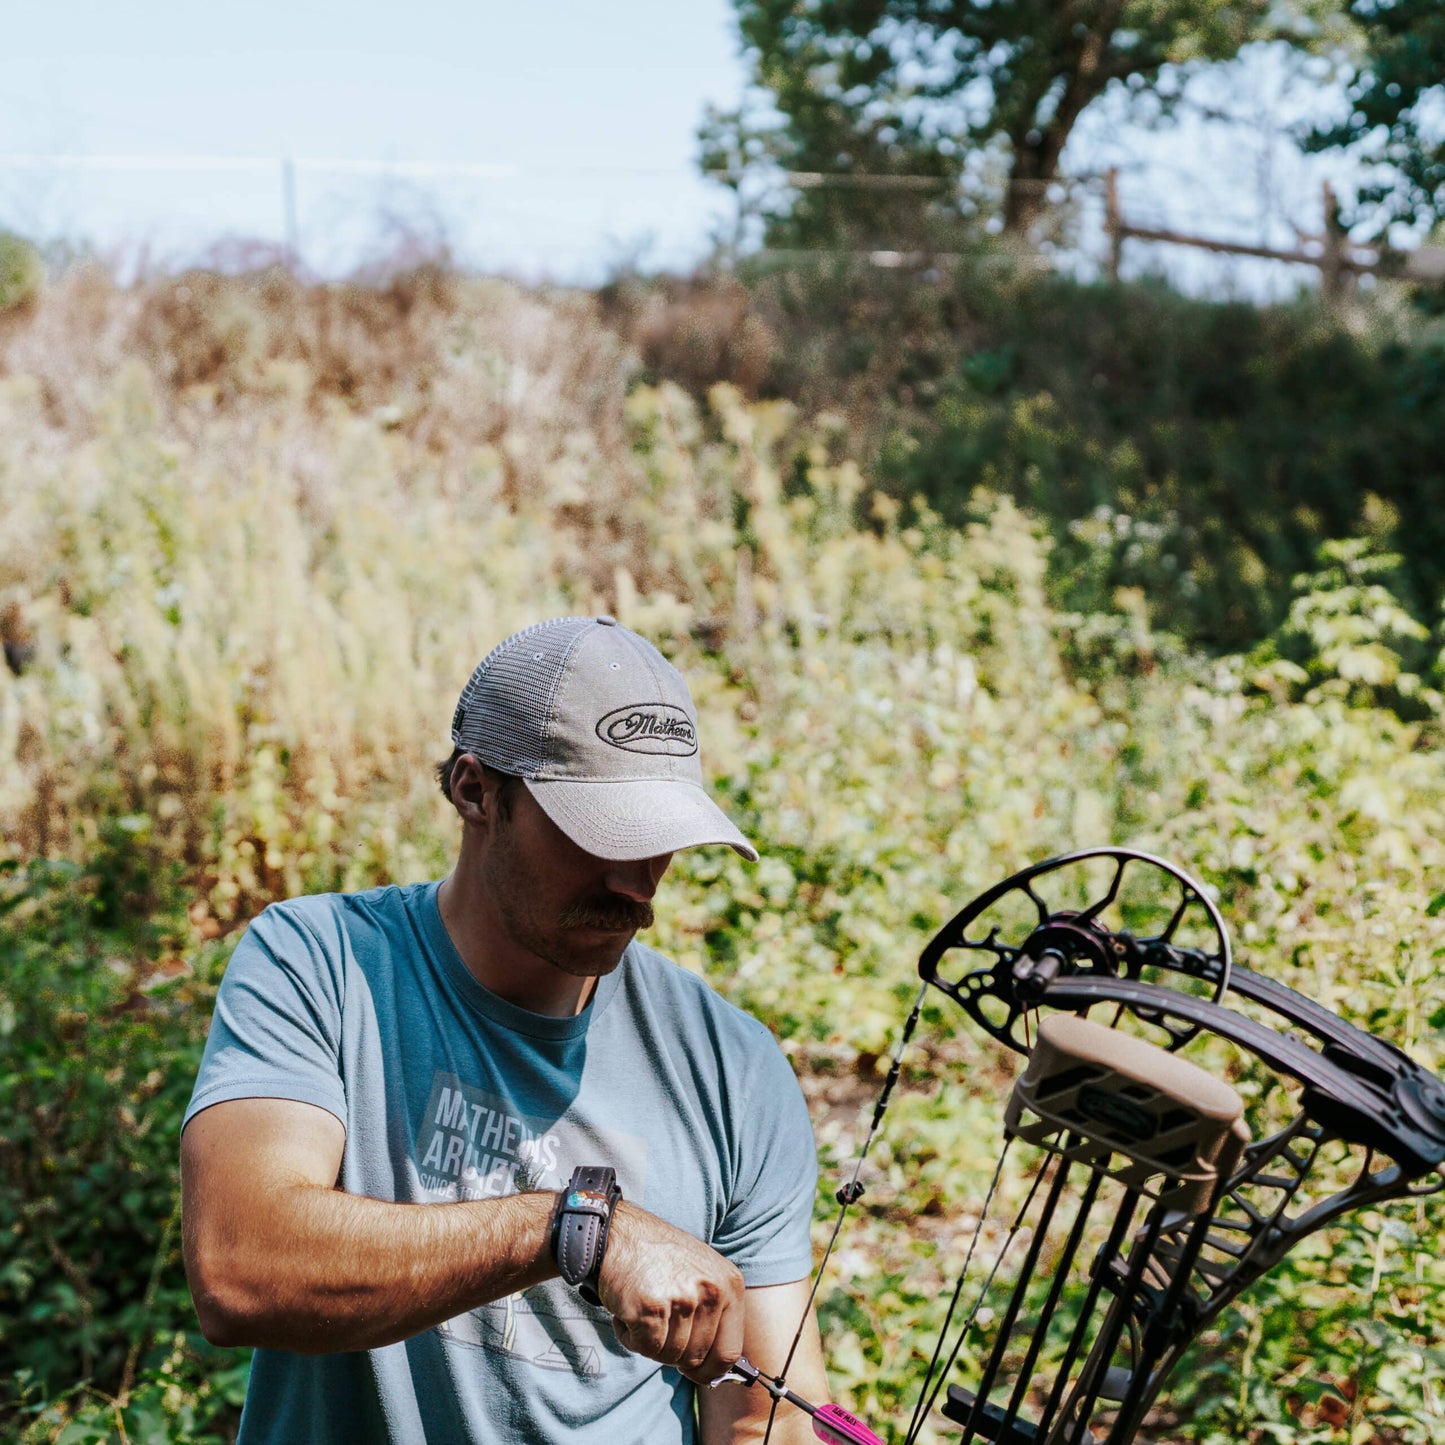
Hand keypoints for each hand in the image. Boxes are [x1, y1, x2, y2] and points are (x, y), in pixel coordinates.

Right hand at [597, 1202, 745, 1383]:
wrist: (617, 1232)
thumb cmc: (658, 1257)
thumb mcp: (702, 1274)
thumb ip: (714, 1316)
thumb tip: (716, 1370)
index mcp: (729, 1284)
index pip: (729, 1352)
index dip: (709, 1370)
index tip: (694, 1370)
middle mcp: (711, 1291)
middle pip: (696, 1358)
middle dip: (672, 1350)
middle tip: (658, 1322)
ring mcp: (682, 1299)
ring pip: (669, 1356)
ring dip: (650, 1342)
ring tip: (644, 1307)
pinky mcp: (651, 1308)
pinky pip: (644, 1348)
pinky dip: (630, 1337)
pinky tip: (628, 1309)